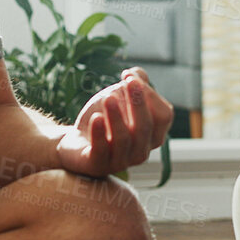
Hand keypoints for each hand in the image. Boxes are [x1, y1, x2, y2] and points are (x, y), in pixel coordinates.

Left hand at [55, 68, 174, 177]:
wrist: (76, 143)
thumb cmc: (105, 119)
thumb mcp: (120, 98)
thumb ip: (135, 83)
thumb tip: (138, 73)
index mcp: (154, 136)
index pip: (163, 115)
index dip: (149, 94)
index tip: (128, 76)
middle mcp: (141, 152)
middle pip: (145, 127)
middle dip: (138, 102)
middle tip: (127, 82)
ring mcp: (120, 162)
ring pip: (124, 139)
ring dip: (116, 116)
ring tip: (107, 98)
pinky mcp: (97, 166)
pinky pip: (101, 151)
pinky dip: (100, 133)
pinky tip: (96, 117)